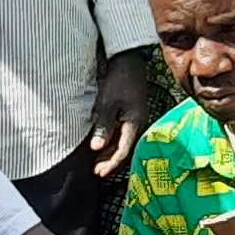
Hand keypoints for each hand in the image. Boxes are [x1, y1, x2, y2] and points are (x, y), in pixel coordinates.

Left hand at [82, 54, 154, 177]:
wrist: (129, 61)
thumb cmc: (118, 81)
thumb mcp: (107, 104)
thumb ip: (103, 127)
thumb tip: (97, 148)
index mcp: (134, 123)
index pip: (122, 151)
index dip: (110, 163)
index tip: (98, 173)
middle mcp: (138, 124)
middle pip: (124, 149)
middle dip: (109, 161)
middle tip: (96, 171)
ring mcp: (136, 119)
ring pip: (123, 142)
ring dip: (110, 152)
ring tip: (97, 162)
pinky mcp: (132, 114)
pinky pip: (123, 133)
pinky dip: (112, 141)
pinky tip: (103, 144)